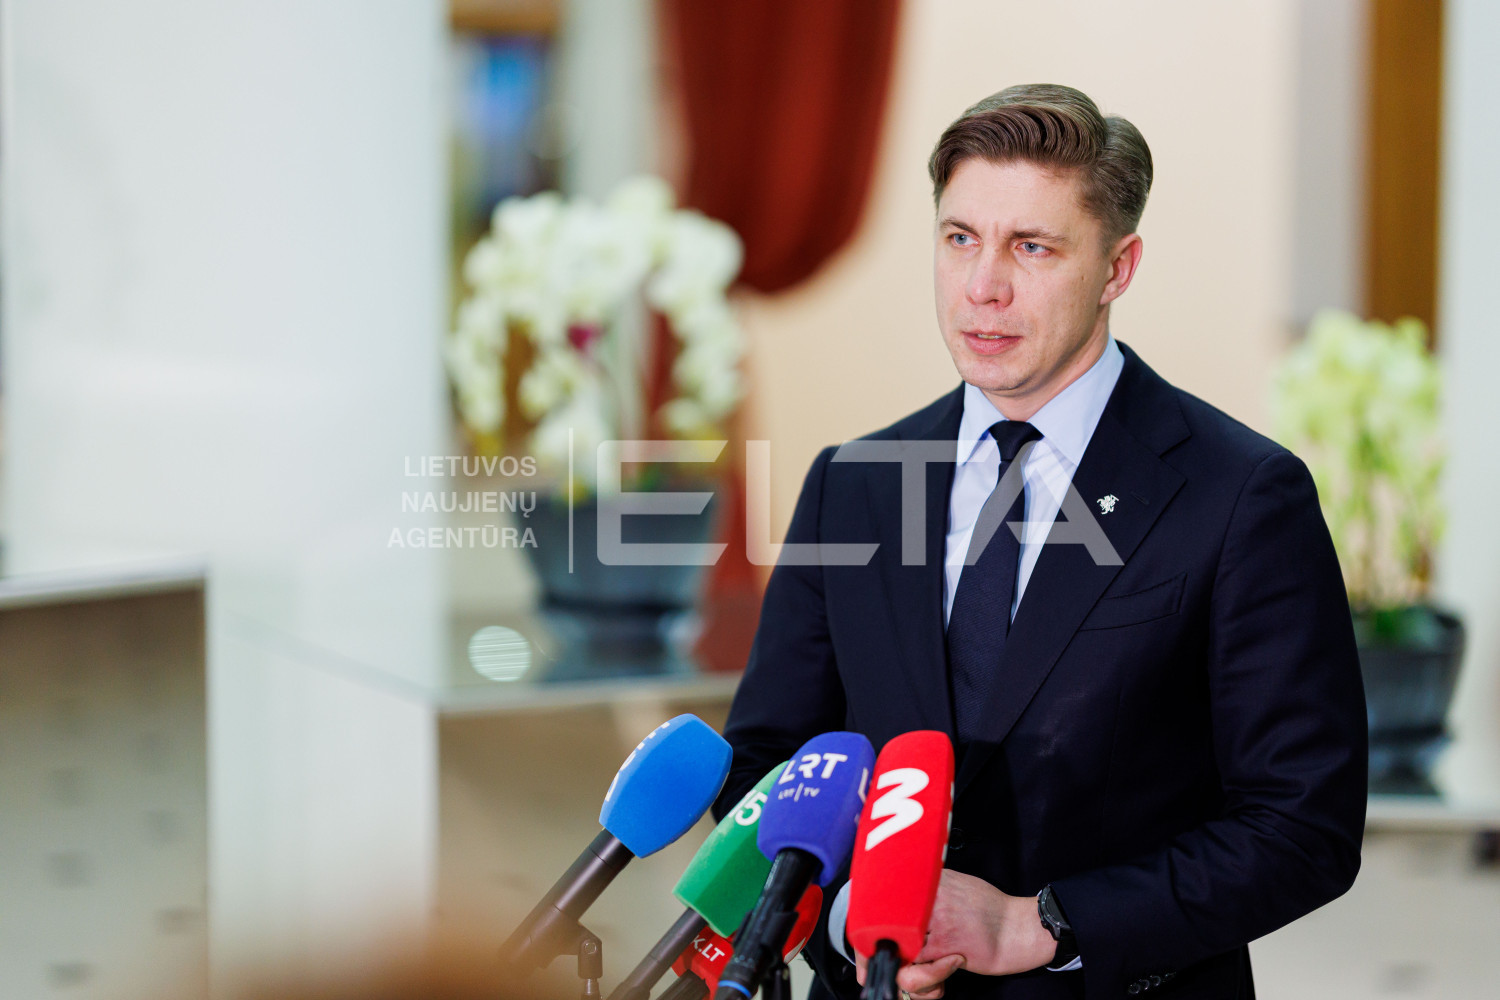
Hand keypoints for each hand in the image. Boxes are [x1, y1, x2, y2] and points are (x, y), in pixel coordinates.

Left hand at [854, 870, 1057, 997]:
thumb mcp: (954, 886)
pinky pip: (919, 968)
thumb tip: (900, 905)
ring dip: (909, 972)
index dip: (864, 925)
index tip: (863, 944)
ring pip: (897, 953)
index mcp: (927, 881)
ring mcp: (936, 920)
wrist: (1022, 927)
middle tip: (873, 971)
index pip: (880, 897)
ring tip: (927, 970)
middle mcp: (927, 896)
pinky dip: (928, 978)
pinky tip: (949, 968)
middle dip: (874, 955)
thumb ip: (927, 892)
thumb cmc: (991, 910)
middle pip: (880, 926)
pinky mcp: (949, 946)